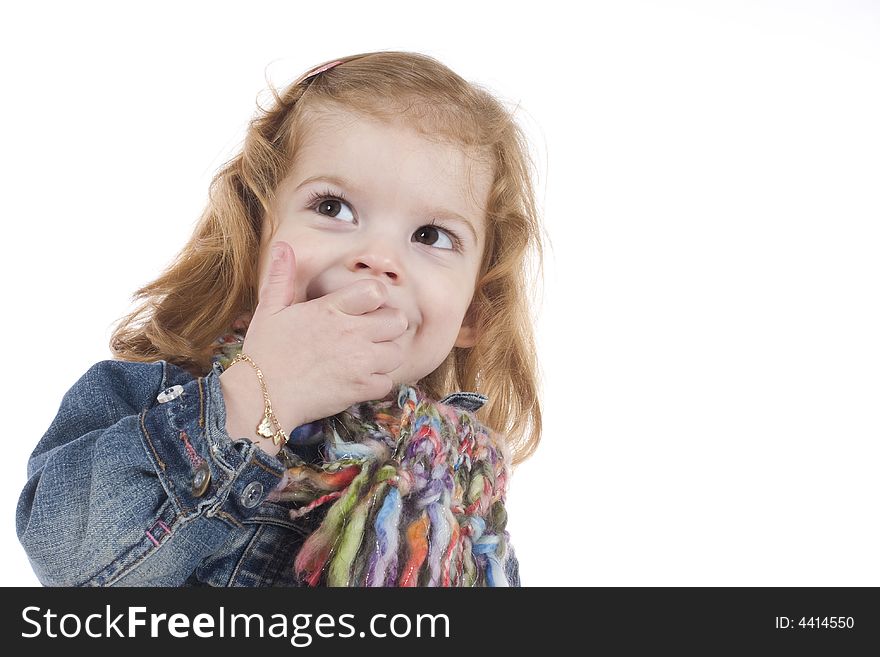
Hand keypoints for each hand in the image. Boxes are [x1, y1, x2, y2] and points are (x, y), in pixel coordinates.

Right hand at [232, 240, 407, 431]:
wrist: (260, 396)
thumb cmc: (264, 352)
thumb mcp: (269, 309)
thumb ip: (281, 277)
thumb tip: (282, 247)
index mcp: (331, 309)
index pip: (376, 291)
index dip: (375, 298)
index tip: (364, 308)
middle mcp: (351, 333)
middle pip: (397, 321)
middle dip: (388, 326)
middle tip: (372, 334)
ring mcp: (359, 362)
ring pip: (396, 352)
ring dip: (384, 356)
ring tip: (366, 358)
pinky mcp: (360, 388)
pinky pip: (387, 383)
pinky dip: (376, 384)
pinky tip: (359, 381)